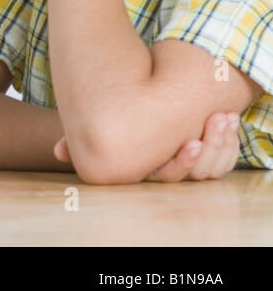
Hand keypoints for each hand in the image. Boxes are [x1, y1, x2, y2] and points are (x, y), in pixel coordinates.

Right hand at [53, 110, 242, 180]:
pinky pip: (227, 157)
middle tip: (215, 123)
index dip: (183, 163)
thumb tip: (58, 153)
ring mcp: (192, 166)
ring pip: (216, 166)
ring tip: (224, 117)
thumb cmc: (113, 123)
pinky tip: (229, 119)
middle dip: (211, 148)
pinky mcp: (207, 155)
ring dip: (224, 142)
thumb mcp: (97, 131)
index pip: (168, 177)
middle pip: (198, 173)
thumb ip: (79, 141)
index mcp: (148, 172)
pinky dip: (231, 140)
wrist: (138, 113)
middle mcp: (171, 173)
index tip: (192, 143)